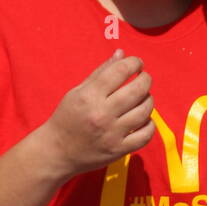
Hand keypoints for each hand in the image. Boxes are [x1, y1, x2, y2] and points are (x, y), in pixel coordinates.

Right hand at [40, 48, 154, 178]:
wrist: (57, 152)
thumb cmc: (66, 118)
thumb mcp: (77, 92)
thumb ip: (101, 72)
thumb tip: (122, 54)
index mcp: (90, 96)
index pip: (121, 70)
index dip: (134, 62)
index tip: (136, 63)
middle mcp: (102, 114)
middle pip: (137, 89)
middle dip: (146, 79)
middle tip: (144, 78)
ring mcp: (112, 134)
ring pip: (144, 111)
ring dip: (148, 100)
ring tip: (143, 98)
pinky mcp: (118, 150)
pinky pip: (145, 135)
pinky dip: (149, 124)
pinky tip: (143, 119)